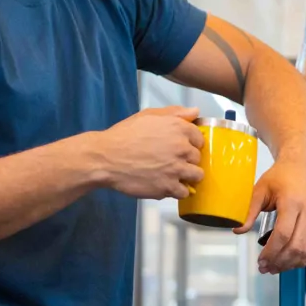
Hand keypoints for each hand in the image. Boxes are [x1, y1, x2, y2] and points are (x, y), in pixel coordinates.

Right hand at [90, 106, 204, 199]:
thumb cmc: (124, 135)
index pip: (200, 139)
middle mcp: (182, 148)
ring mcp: (176, 169)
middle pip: (198, 158)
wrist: (106, 157)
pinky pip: (183, 192)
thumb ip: (175, 112)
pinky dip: (176, 190)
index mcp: (179, 128)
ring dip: (187, 176)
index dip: (191, 144)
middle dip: (187, 160)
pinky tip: (165, 185)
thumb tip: (195, 112)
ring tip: (172, 175)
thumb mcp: (148, 116)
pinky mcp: (167, 187)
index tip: (181, 148)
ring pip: (196, 176)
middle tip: (172, 162)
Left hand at [234, 157, 305, 274]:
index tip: (260, 260)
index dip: (271, 252)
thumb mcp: (259, 190)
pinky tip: (289, 263)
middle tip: (264, 268)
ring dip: (290, 264)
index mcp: (292, 202)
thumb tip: (237, 231)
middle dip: (279, 262)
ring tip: (274, 268)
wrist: (300, 168)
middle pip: (296, 246)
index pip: (283, 234)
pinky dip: (302, 260)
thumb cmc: (278, 178)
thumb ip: (249, 211)